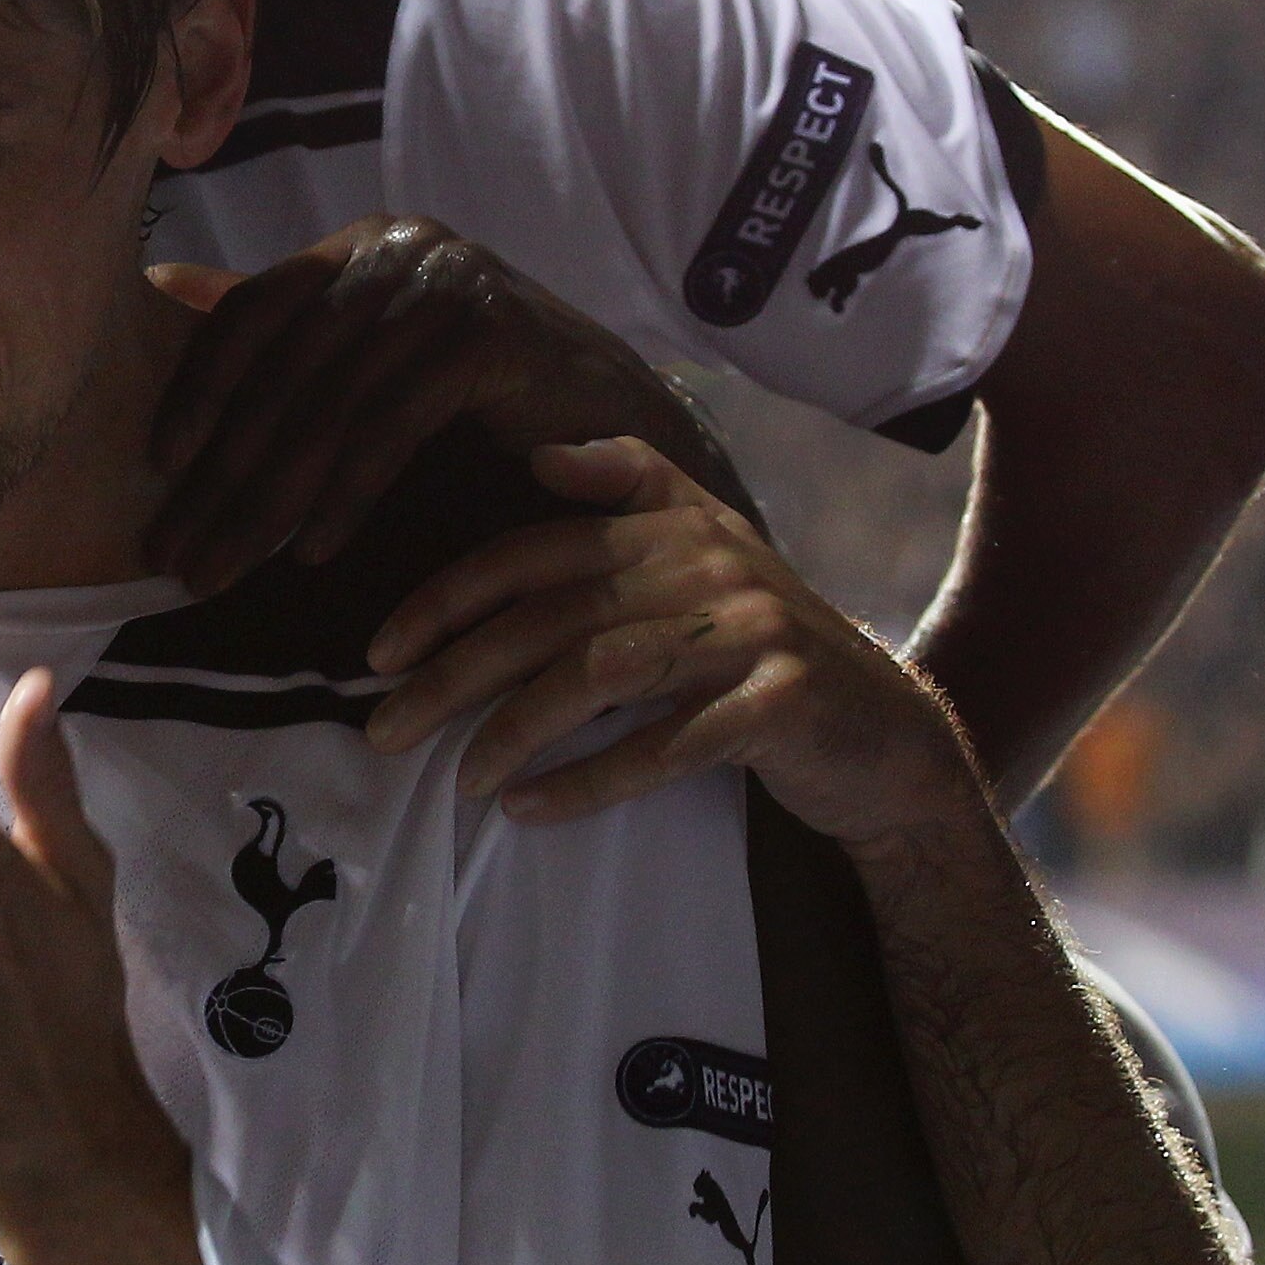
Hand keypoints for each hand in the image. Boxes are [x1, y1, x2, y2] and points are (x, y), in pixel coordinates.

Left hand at [145, 215, 738, 593]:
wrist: (617, 424)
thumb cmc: (484, 398)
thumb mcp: (369, 353)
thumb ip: (279, 324)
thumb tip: (162, 282)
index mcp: (359, 244)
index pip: (252, 309)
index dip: (196, 387)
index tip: (156, 467)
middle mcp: (399, 247)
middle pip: (282, 368)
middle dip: (219, 472)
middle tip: (173, 553)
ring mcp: (448, 283)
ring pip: (329, 404)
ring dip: (266, 500)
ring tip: (223, 569)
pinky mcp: (491, 334)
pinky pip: (391, 425)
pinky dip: (346, 494)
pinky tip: (310, 552)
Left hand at [361, 439, 977, 849]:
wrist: (885, 736)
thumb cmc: (765, 648)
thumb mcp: (710, 551)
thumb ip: (633, 489)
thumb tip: (539, 456)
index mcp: (675, 527)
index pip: (533, 553)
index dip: (448, 598)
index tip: (380, 652)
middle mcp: (710, 565)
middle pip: (552, 618)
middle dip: (456, 675)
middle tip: (387, 730)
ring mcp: (751, 632)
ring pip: (600, 675)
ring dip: (514, 731)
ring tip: (461, 779)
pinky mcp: (781, 703)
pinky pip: (665, 746)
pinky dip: (588, 780)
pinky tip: (529, 807)